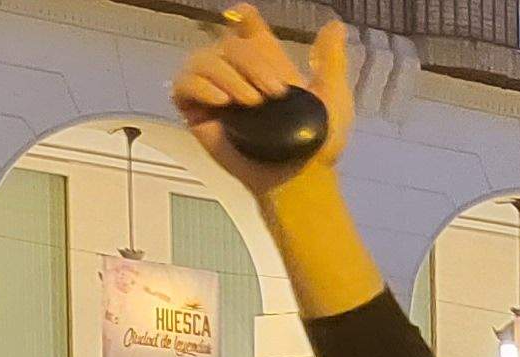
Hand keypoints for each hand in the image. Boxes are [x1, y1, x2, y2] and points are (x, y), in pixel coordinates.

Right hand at [172, 6, 354, 196]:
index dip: (245, 20)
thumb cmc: (318, 144)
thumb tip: (335, 25)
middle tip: (275, 92)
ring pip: (204, 59)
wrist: (299, 177)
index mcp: (268, 67)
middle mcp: (238, 74)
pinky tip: (221, 100)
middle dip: (252, 62)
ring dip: (228, 75)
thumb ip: (330, 60)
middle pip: (230, 43)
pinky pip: (184, 84)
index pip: (249, 32)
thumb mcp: (332, 98)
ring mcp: (215, 91)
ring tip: (250, 102)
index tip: (246, 15)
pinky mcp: (197, 111)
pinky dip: (200, 86)